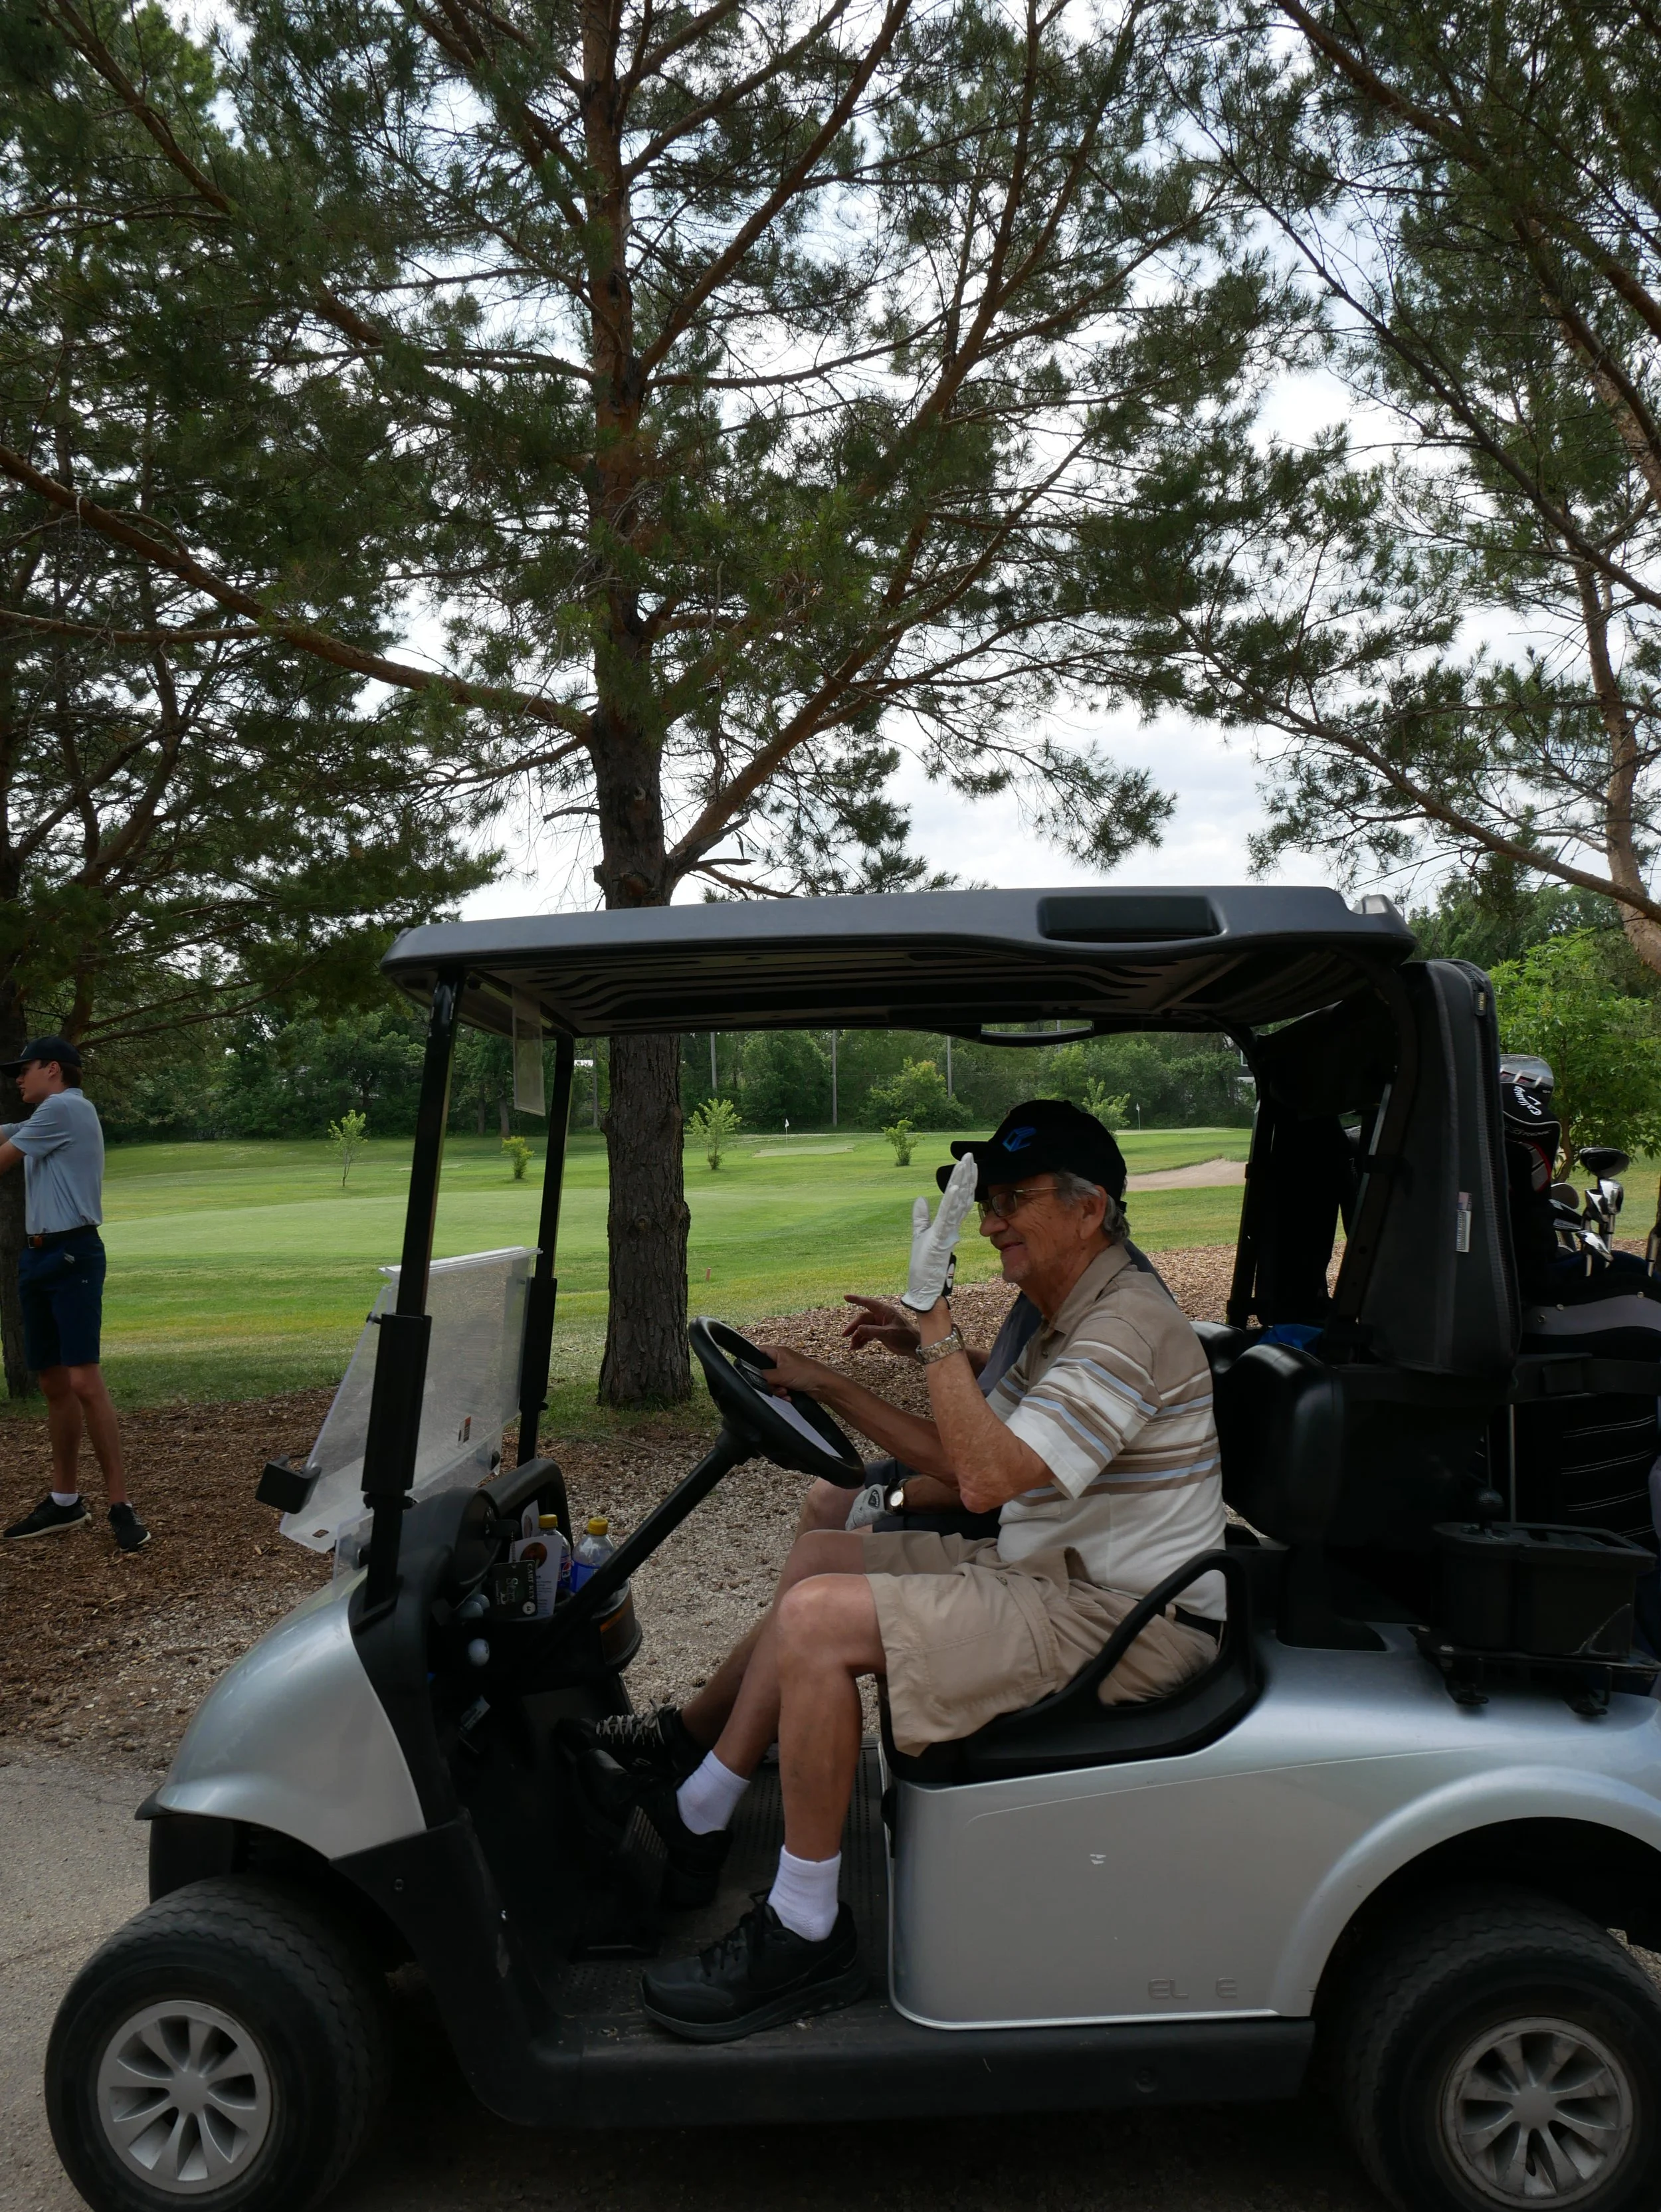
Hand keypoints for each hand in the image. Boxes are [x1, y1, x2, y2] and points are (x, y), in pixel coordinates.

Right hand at [750, 1343, 831, 1397]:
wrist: (824, 1385)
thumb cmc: (808, 1373)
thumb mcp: (781, 1374)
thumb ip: (764, 1376)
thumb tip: (754, 1377)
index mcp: (778, 1352)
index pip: (759, 1351)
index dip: (751, 1358)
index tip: (748, 1368)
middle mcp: (782, 1360)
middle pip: (764, 1371)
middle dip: (768, 1381)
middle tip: (774, 1384)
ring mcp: (787, 1371)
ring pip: (772, 1382)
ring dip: (776, 1389)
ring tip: (784, 1391)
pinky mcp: (791, 1381)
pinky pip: (780, 1388)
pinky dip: (783, 1393)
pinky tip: (788, 1395)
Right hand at [841, 1294, 921, 1358]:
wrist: (914, 1348)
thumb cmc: (905, 1337)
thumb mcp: (889, 1334)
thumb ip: (873, 1331)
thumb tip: (859, 1329)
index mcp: (884, 1311)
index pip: (868, 1303)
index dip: (856, 1299)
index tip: (845, 1297)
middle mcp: (881, 1316)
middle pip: (862, 1319)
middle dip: (853, 1328)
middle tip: (844, 1336)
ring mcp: (880, 1325)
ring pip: (864, 1328)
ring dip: (857, 1337)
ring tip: (852, 1347)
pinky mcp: (880, 1333)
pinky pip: (867, 1335)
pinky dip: (862, 1341)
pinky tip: (857, 1348)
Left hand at [899, 1152, 978, 1312]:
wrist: (926, 1289)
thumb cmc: (925, 1266)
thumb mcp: (920, 1235)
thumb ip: (921, 1217)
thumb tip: (920, 1198)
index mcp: (948, 1225)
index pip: (959, 1198)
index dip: (964, 1180)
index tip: (968, 1163)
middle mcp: (952, 1226)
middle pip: (963, 1196)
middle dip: (966, 1176)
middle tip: (970, 1156)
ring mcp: (948, 1232)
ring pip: (958, 1203)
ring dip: (962, 1183)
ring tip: (966, 1164)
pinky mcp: (941, 1239)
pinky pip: (947, 1217)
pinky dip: (951, 1202)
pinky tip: (954, 1188)